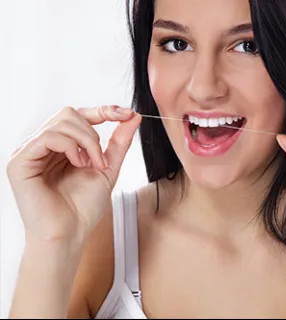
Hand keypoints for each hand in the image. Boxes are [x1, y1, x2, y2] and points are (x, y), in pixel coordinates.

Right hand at [7, 106, 140, 243]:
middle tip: (101, 160)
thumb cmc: (84, 208)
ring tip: (91, 166)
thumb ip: (119, 141)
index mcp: (60, 146)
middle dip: (93, 133)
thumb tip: (134, 116)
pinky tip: (78, 164)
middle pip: (69, 113)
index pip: (79, 115)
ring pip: (61, 122)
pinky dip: (71, 147)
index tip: (127, 114)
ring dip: (87, 142)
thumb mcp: (108, 167)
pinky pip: (48, 136)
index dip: (103, 110)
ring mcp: (29, 152)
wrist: (71, 234)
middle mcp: (42, 146)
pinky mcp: (19, 162)